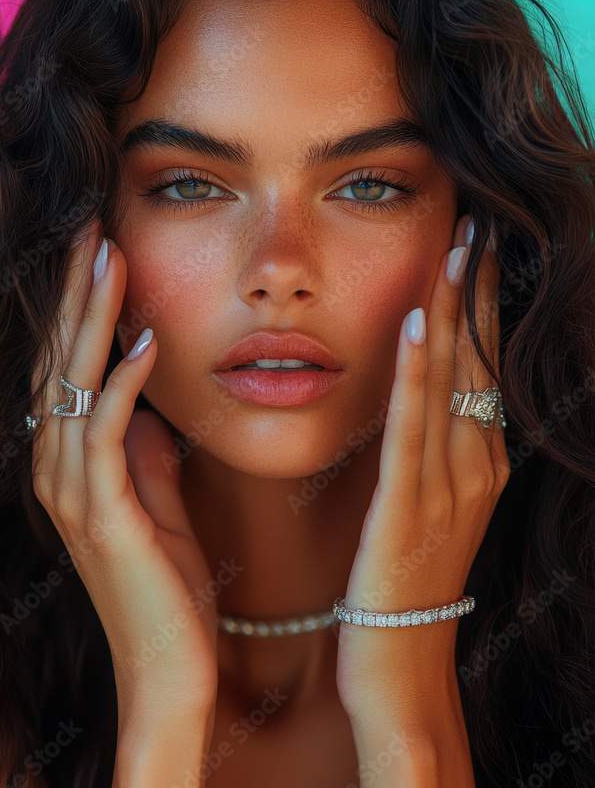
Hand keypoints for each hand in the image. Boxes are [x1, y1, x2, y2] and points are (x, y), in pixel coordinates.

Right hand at [30, 219, 217, 727]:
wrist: (170, 667)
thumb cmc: (166, 585)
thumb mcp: (157, 501)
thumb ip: (146, 453)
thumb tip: (149, 404)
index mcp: (72, 464)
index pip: (69, 367)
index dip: (80, 309)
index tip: (99, 251)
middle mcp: (58, 470)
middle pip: (60, 363)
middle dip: (74, 294)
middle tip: (87, 229)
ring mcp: (74, 493)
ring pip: (74, 384)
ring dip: (93, 320)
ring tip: (109, 257)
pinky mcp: (102, 515)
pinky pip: (107, 433)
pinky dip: (122, 383)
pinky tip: (144, 341)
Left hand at [335, 212, 509, 719]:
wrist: (401, 664)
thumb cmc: (403, 580)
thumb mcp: (426, 505)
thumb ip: (424, 450)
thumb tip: (414, 394)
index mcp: (479, 461)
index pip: (484, 365)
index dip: (482, 303)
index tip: (476, 247)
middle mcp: (475, 464)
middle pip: (479, 360)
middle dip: (478, 289)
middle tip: (477, 222)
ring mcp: (450, 485)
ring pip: (454, 381)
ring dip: (454, 309)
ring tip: (457, 246)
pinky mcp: (410, 506)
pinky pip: (414, 426)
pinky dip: (418, 372)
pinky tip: (419, 323)